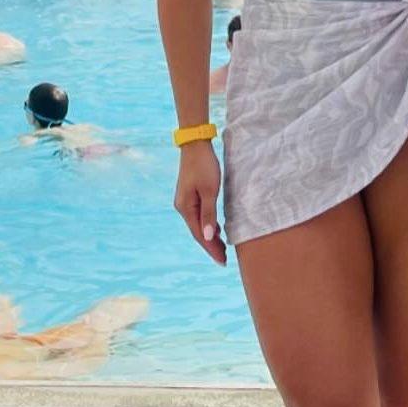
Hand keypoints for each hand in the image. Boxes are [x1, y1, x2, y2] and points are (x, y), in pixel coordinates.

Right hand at [173, 141, 227, 263]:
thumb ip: (209, 214)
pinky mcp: (190, 194)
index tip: (222, 262)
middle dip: (211, 246)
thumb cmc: (204, 166)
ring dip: (210, 236)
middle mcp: (183, 207)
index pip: (200, 235)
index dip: (212, 249)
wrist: (196, 144)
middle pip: (198, 232)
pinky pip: (199, 216)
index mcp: (186, 208)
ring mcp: (186, 201)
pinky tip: (217, 229)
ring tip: (223, 248)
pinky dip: (209, 225)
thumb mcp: (210, 190)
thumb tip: (209, 237)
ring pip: (199, 224)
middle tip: (224, 259)